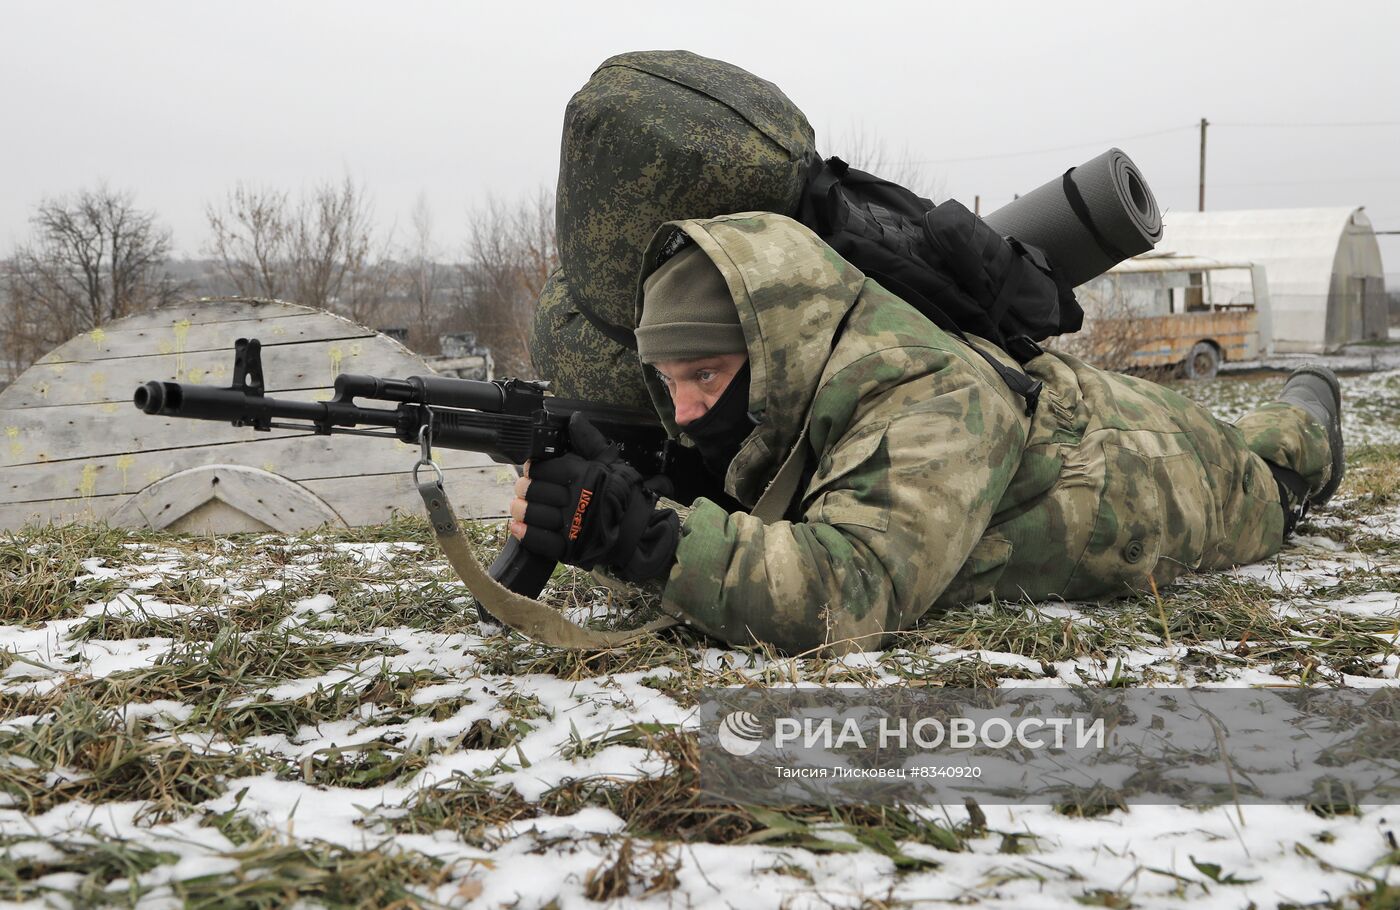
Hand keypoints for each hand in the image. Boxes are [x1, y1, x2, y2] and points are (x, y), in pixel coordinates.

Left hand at [508, 413, 678, 579]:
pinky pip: (541, 541)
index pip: (545, 469)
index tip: (532, 471)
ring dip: (521, 510)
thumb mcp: (610, 463)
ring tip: (518, 507)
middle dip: (524, 489)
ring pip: (534, 514)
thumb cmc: (622, 495)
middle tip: (523, 488)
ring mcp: (572, 525)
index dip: (534, 469)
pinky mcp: (570, 548)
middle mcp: (576, 499)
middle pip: (534, 491)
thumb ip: (589, 441)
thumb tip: (576, 419)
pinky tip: (517, 526)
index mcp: (584, 475)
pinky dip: (526, 533)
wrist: (638, 531)